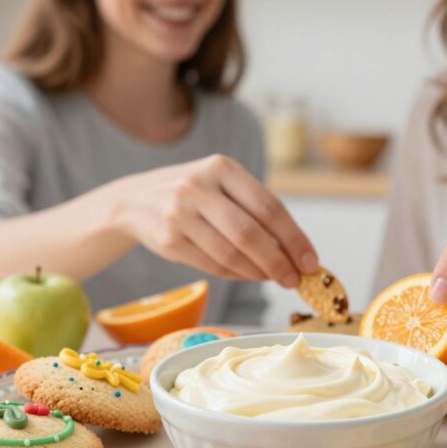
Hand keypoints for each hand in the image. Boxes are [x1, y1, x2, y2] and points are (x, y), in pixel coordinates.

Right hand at [102, 154, 317, 286]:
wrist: (135, 201)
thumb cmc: (193, 194)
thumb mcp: (221, 184)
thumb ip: (254, 209)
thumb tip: (296, 252)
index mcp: (221, 167)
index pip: (269, 207)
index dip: (294, 238)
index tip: (311, 262)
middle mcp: (198, 187)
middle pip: (250, 234)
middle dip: (279, 262)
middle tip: (295, 280)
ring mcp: (179, 214)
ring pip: (230, 254)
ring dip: (258, 272)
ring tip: (274, 278)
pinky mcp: (169, 240)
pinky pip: (212, 265)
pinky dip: (236, 274)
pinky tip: (249, 274)